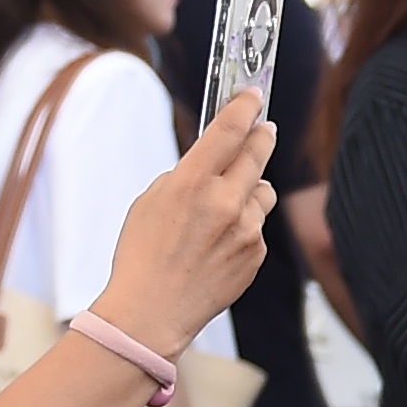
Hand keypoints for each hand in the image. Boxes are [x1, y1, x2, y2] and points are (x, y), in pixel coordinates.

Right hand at [102, 96, 274, 353]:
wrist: (152, 312)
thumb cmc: (142, 255)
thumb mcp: (150, 201)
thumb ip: (185, 176)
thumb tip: (212, 162)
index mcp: (190, 183)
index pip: (227, 130)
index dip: (244, 107)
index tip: (254, 94)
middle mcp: (224, 202)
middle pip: (256, 153)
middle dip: (261, 135)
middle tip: (264, 126)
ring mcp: (245, 229)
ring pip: (263, 191)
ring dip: (251, 187)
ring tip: (229, 201)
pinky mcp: (256, 253)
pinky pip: (258, 224)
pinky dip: (245, 224)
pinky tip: (220, 241)